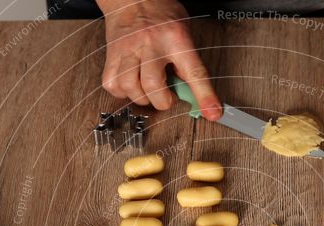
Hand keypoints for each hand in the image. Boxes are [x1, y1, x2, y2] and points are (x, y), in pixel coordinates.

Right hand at [100, 0, 221, 119]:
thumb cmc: (161, 14)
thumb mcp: (183, 32)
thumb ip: (187, 62)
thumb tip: (190, 93)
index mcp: (176, 38)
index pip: (194, 71)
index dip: (204, 95)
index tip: (212, 112)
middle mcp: (150, 43)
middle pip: (153, 85)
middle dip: (162, 101)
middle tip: (167, 96)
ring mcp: (128, 49)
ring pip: (129, 87)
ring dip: (141, 97)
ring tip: (148, 90)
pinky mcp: (111, 55)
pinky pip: (112, 84)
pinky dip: (122, 91)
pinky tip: (131, 84)